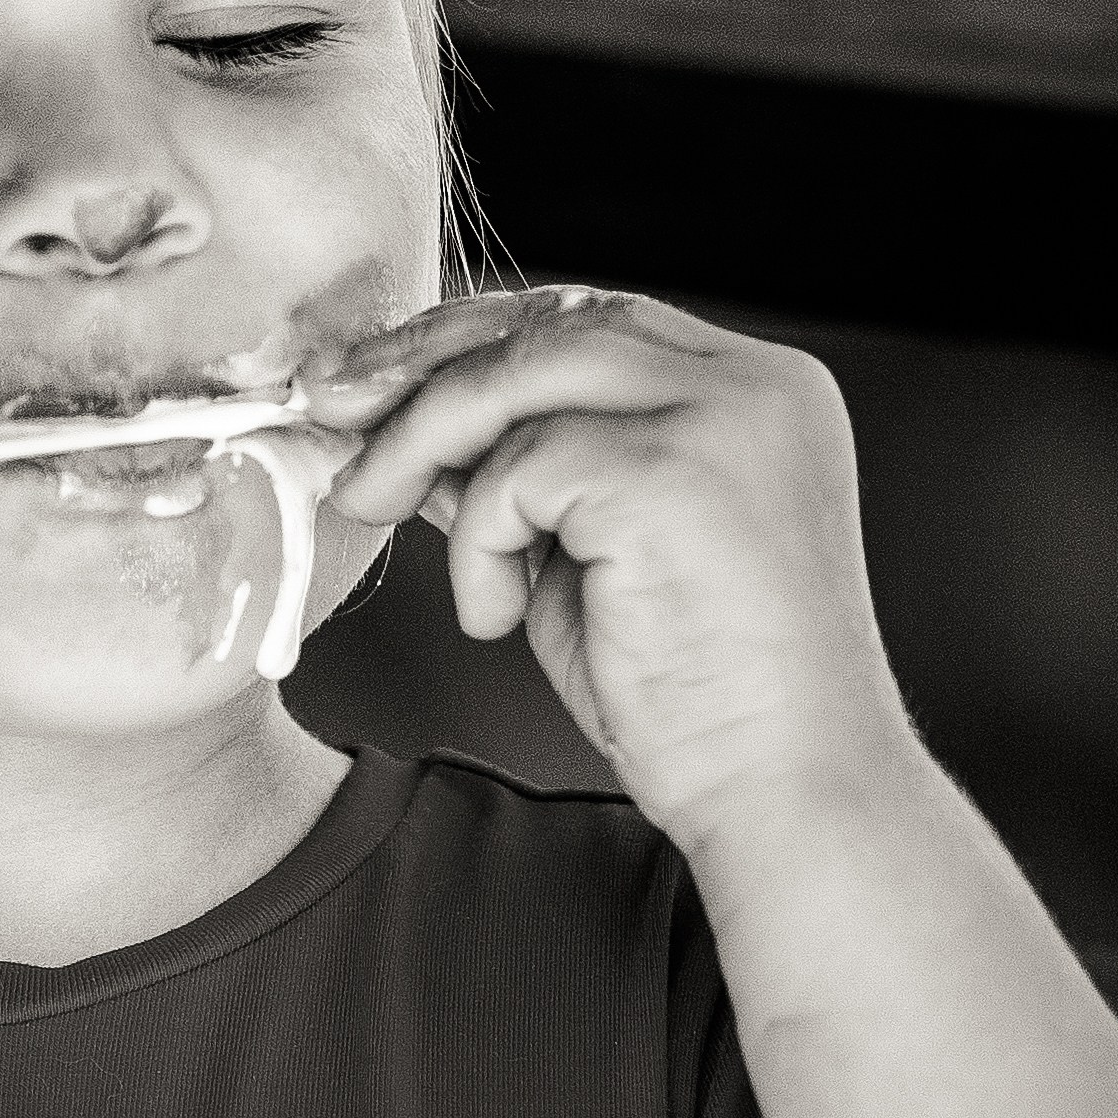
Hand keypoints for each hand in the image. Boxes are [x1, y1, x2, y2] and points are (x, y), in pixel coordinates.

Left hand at [312, 287, 913, 855]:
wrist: (789, 796)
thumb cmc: (697, 701)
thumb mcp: (587, 557)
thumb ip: (522, 475)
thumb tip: (406, 424)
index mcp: (752, 392)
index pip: (590, 321)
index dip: (472, 341)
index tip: (374, 376)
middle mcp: (753, 384)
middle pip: (551, 323)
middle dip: (421, 359)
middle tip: (328, 402)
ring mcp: (723, 418)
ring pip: (519, 374)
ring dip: (420, 439)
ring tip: (374, 505)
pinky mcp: (674, 472)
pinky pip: (516, 467)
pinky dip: (476, 541)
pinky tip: (498, 613)